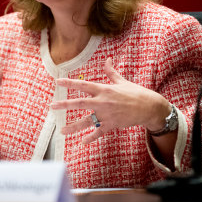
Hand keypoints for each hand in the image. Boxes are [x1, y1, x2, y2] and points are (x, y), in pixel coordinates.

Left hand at [50, 58, 169, 144]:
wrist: (149, 108)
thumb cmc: (135, 93)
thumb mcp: (122, 81)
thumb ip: (111, 72)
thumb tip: (107, 60)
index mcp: (104, 89)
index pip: (83, 85)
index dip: (70, 83)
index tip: (57, 82)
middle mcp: (103, 102)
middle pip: (80, 103)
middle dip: (65, 104)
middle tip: (52, 106)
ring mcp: (107, 115)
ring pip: (87, 121)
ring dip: (74, 127)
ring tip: (62, 131)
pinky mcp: (111, 125)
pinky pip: (98, 132)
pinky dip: (90, 137)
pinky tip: (82, 142)